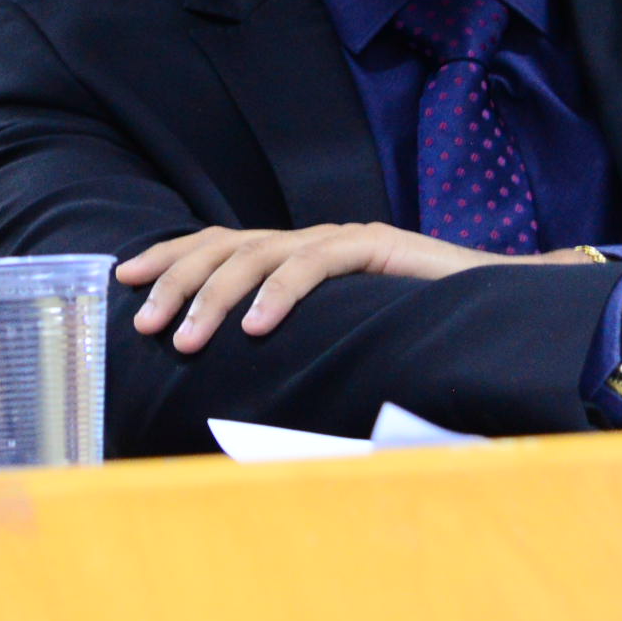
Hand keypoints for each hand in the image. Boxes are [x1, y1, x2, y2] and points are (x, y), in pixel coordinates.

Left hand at [119, 224, 576, 352]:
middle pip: (224, 245)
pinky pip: (314, 262)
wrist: (498, 305)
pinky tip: (257, 326)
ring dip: (216, 296)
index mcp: (295, 255)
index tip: (123, 280)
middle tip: (146, 324)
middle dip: (176, 281)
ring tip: (186, 338)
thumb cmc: (414, 330)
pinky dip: (280, 293)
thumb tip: (234, 382)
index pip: (217, 244)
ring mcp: (341, 238)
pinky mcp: (375, 245)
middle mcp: (311, 238)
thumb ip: (295, 345)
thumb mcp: (336, 339)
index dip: (169, 257)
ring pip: (258, 253)